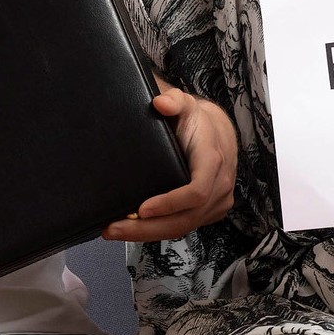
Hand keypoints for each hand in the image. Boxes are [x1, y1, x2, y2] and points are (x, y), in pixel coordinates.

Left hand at [103, 84, 237, 240]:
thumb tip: (161, 103)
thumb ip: (174, 100)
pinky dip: (158, 231)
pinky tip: (134, 229)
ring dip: (148, 234)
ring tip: (116, 231)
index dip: (170, 204)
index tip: (141, 209)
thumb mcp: (186, 105)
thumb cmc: (197, 122)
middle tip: (113, 229)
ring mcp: (217, 202)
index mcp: (213, 161)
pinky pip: (184, 227)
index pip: (196, 191)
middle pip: (185, 219)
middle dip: (147, 228)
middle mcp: (220, 186)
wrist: (219, 134)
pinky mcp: (210, 212)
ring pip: (183, 228)